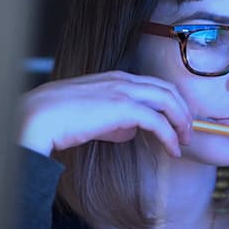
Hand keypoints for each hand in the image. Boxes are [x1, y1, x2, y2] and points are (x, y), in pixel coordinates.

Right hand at [19, 71, 192, 156]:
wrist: (40, 117)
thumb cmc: (59, 118)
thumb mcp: (92, 116)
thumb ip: (114, 120)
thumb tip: (131, 131)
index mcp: (116, 78)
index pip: (155, 85)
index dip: (171, 103)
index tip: (177, 122)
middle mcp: (123, 80)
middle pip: (168, 90)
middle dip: (183, 111)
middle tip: (188, 133)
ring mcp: (124, 91)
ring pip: (169, 101)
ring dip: (182, 122)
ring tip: (184, 142)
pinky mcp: (123, 108)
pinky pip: (158, 121)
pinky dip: (170, 136)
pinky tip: (173, 150)